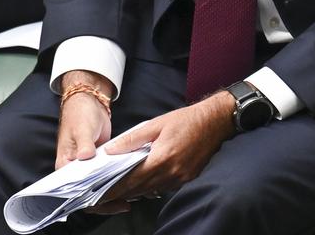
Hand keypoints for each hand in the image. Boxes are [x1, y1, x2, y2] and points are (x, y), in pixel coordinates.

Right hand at [55, 71, 118, 212]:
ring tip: (130, 197)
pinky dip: (117, 180)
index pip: (73, 191)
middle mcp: (75, 170)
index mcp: (65, 166)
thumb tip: (85, 157)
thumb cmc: (79, 114)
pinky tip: (131, 183)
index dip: (88, 200)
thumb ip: (83, 144)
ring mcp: (88, 167)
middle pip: (88, 193)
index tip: (105, 203)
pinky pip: (108, 176)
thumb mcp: (81, 129)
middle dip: (105, 201)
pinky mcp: (101, 161)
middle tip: (122, 204)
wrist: (89, 101)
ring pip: (99, 187)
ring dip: (113, 192)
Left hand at [98, 91, 235, 205]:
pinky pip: (164, 188)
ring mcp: (180, 178)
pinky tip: (143, 182)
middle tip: (104, 195)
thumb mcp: (156, 124)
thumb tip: (111, 149)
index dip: (114, 188)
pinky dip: (151, 187)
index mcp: (161, 158)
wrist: (215, 121)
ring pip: (151, 191)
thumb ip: (132, 139)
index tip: (100, 193)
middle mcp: (171, 173)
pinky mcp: (187, 179)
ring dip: (135, 191)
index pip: (132, 179)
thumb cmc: (186, 120)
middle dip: (121, 193)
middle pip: (140, 189)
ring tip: (119, 189)